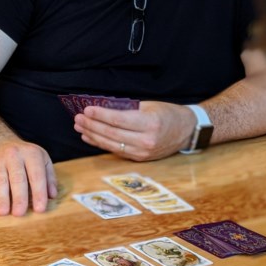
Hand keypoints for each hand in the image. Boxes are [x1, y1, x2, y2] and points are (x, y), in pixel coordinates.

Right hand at [0, 139, 57, 215]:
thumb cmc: (23, 156)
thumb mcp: (41, 160)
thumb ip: (49, 177)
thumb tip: (52, 195)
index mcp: (31, 154)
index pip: (36, 175)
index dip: (39, 193)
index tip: (40, 209)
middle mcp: (14, 155)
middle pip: (17, 179)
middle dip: (19, 197)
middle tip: (19, 213)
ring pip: (0, 181)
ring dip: (1, 198)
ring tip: (3, 212)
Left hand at [74, 101, 195, 160]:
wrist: (187, 131)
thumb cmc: (168, 114)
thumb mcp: (149, 106)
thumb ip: (127, 109)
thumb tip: (102, 108)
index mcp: (150, 124)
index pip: (119, 120)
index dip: (101, 115)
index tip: (87, 110)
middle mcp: (146, 141)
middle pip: (112, 134)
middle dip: (92, 125)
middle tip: (78, 118)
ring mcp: (142, 152)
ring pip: (111, 144)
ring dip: (93, 135)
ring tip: (80, 127)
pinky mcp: (139, 158)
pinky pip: (116, 151)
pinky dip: (101, 144)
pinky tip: (90, 137)